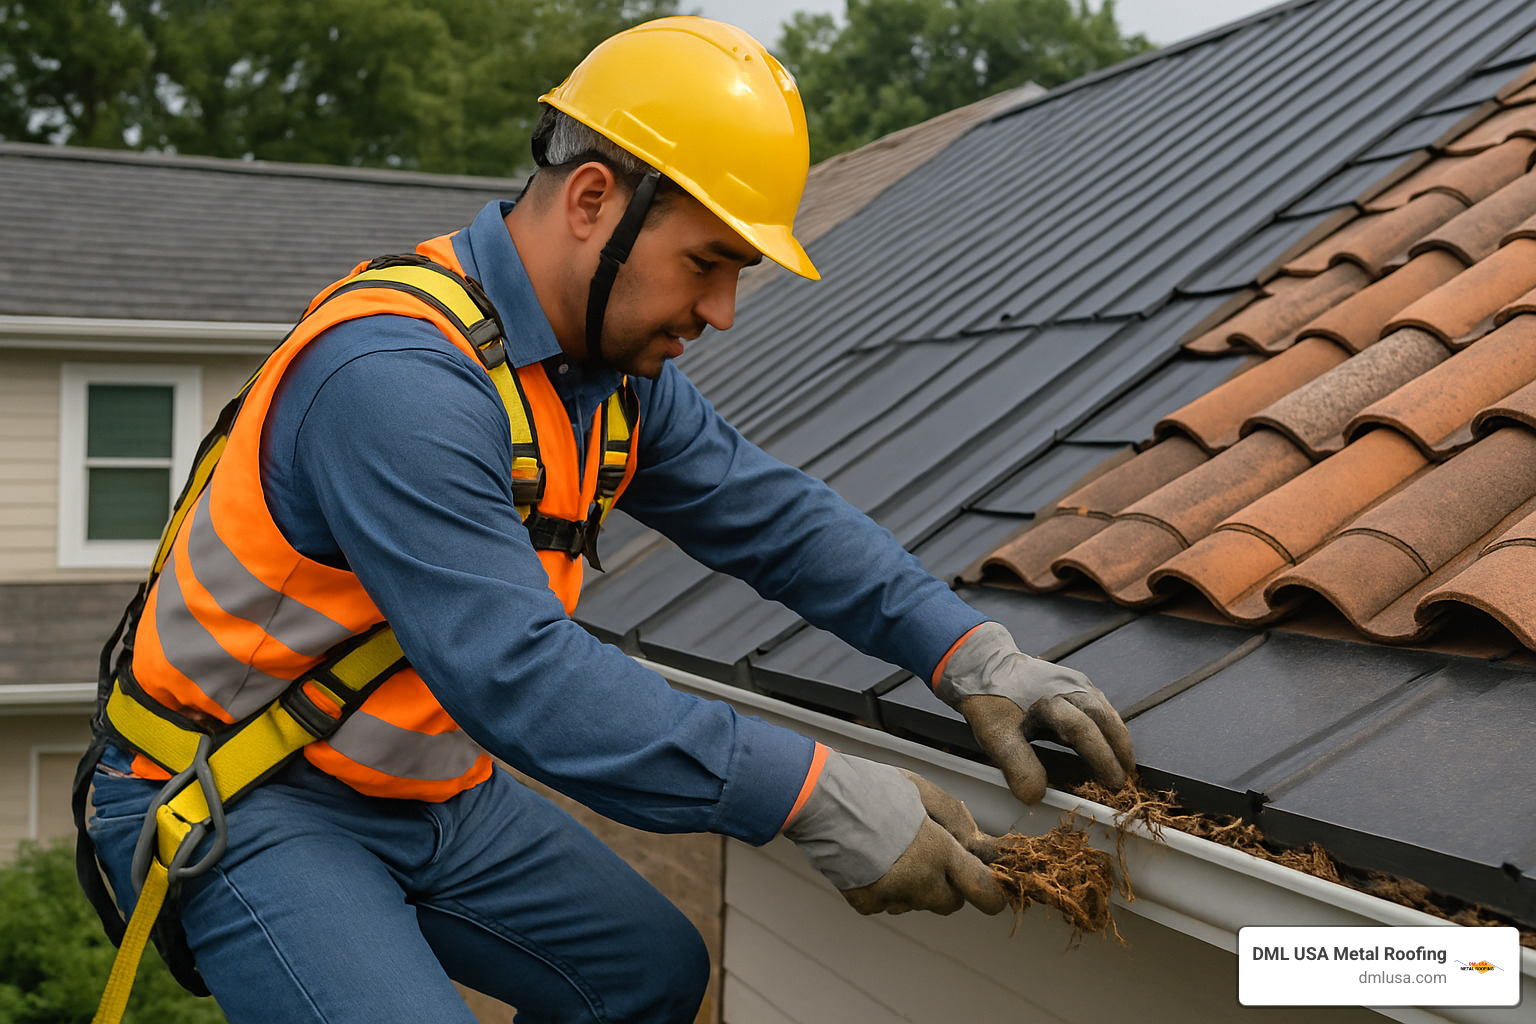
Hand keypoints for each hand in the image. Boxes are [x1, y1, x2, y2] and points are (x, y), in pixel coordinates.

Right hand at [782, 747, 1005, 915]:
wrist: (817, 801)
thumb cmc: (871, 788)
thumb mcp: (922, 790)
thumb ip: (957, 818)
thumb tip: (978, 844)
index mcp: (939, 850)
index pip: (982, 891)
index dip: (991, 895)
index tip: (991, 892)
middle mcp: (919, 881)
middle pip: (951, 904)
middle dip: (950, 886)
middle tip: (933, 860)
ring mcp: (890, 896)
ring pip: (917, 903)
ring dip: (916, 887)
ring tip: (893, 852)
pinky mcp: (865, 904)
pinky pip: (887, 904)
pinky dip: (885, 888)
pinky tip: (871, 860)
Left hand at [936, 621, 1135, 803]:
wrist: (984, 666)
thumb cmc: (992, 703)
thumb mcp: (996, 736)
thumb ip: (1017, 765)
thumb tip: (1036, 796)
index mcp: (1049, 702)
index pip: (1084, 732)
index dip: (1102, 759)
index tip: (1114, 784)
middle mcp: (1069, 689)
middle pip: (1104, 719)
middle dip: (1120, 750)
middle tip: (1128, 779)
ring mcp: (1075, 682)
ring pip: (1106, 710)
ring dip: (1118, 738)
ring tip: (1125, 764)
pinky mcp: (1076, 681)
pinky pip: (1100, 705)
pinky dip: (1110, 725)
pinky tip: (1110, 741)